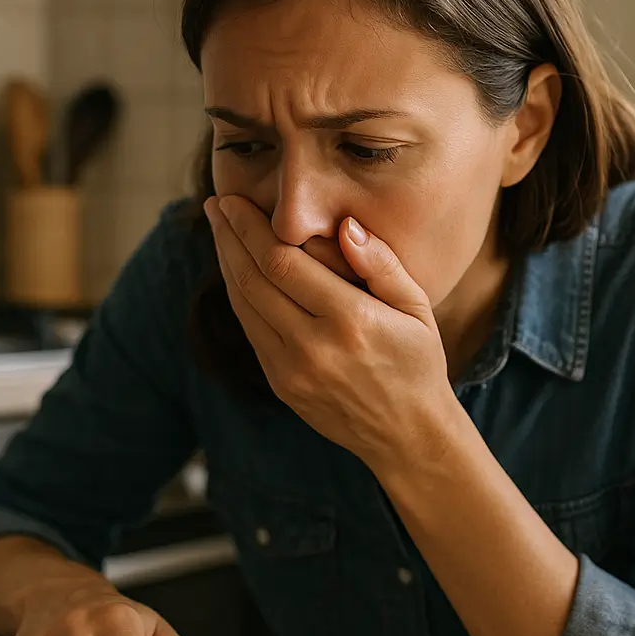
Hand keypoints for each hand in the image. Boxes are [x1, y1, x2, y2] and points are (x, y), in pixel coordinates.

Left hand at [205, 194, 457, 468]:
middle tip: (216, 204)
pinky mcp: (282, 385)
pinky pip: (251, 331)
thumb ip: (382, 264)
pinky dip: (239, 296)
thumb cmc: (418, 363)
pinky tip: (237, 271)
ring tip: (219, 230)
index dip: (251, 227)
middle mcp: (314, 347)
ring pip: (245, 306)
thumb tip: (345, 225)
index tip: (235, 200)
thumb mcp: (416, 307)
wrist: (408, 435)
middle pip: (254, 279)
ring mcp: (292, 371)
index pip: (282, 262)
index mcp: (351, 320)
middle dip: (229, 237)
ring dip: (226, 264)